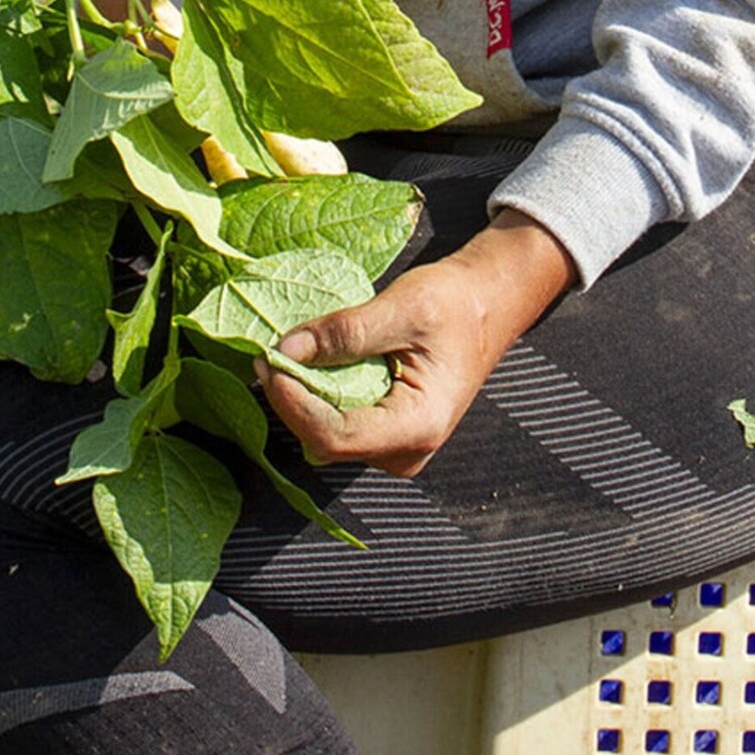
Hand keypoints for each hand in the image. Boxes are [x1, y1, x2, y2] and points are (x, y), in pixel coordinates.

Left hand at [256, 212, 574, 477]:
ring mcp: (395, 448)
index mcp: (418, 425)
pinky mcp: (385, 435)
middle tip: (269, 350)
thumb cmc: (454, 303)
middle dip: (293, 399)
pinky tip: (313, 363)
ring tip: (290, 353)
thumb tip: (285, 349)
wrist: (486, 305)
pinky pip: (339, 424)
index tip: (268, 362)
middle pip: (327, 440)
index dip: (293, 404)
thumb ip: (345, 332)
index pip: (335, 436)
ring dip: (304, 396)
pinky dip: (319, 394)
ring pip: (328, 435)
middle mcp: (406, 451)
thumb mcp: (402, 306)